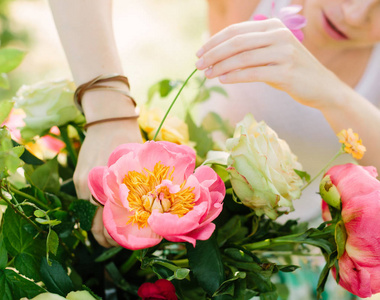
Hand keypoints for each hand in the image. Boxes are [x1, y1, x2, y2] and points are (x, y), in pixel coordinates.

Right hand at [74, 119, 142, 246]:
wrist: (109, 119)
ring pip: (90, 215)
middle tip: (123, 241)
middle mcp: (89, 189)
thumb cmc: (129, 140)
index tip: (127, 243)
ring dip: (102, 225)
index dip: (115, 239)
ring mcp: (81, 183)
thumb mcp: (139, 165)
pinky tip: (109, 214)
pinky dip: (97, 211)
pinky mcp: (79, 178)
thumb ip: (141, 190)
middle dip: (108, 237)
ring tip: (118, 230)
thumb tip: (153, 213)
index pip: (105, 225)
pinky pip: (86, 202)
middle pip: (95, 225)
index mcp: (107, 187)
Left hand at [195, 19, 341, 108]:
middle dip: (213, 54)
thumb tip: (216, 56)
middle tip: (198, 65)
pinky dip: (235, 76)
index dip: (214, 41)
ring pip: (243, 57)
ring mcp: (284, 53)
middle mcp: (279, 35)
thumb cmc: (290, 71)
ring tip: (207, 74)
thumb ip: (249, 50)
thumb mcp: (271, 54)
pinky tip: (222, 80)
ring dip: (220, 66)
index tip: (199, 53)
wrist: (321, 87)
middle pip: (236, 42)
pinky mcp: (286, 72)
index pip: (236, 31)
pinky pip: (253, 73)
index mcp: (273, 26)